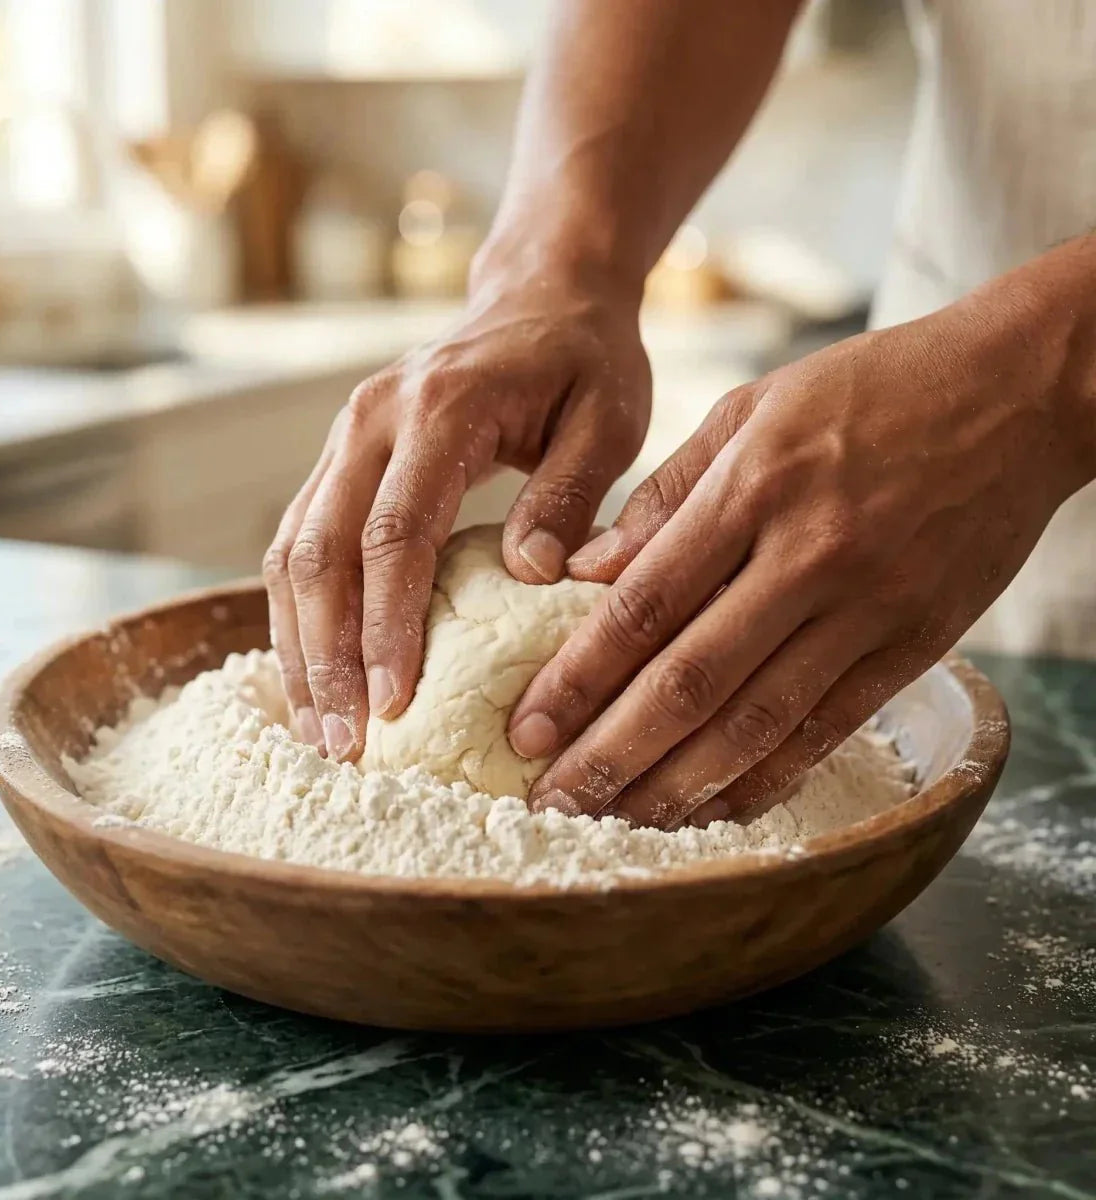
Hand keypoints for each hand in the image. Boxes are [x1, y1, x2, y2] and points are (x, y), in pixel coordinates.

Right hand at [263, 269, 649, 759]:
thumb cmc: (584, 362)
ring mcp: (344, 437)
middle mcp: (370, 419)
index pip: (393, 531)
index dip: (385, 624)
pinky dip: (299, 616)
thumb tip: (531, 577)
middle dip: (326, 655)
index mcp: (439, 409)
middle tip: (344, 744)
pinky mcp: (339, 459)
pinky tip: (316, 676)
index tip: (392, 704)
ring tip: (322, 732)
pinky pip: (298, 544)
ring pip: (290, 553)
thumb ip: (567, 494)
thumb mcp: (607, 418)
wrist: (538, 298)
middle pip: (318, 550)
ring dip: (300, 647)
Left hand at [509, 299, 1093, 827]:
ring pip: (757, 721)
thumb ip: (665, 493)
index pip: (644, 606)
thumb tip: (585, 572)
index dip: (579, 678)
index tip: (527, 729)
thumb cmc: (869, 389)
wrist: (1018, 390)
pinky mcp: (916, 642)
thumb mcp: (752, 408)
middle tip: (552, 801)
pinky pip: (831, 728)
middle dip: (611, 751)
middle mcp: (806, 557)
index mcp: (753, 489)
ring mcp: (868, 607)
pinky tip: (717, 808)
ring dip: (679, 784)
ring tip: (617, 822)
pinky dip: (769, 778)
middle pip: (690, 680)